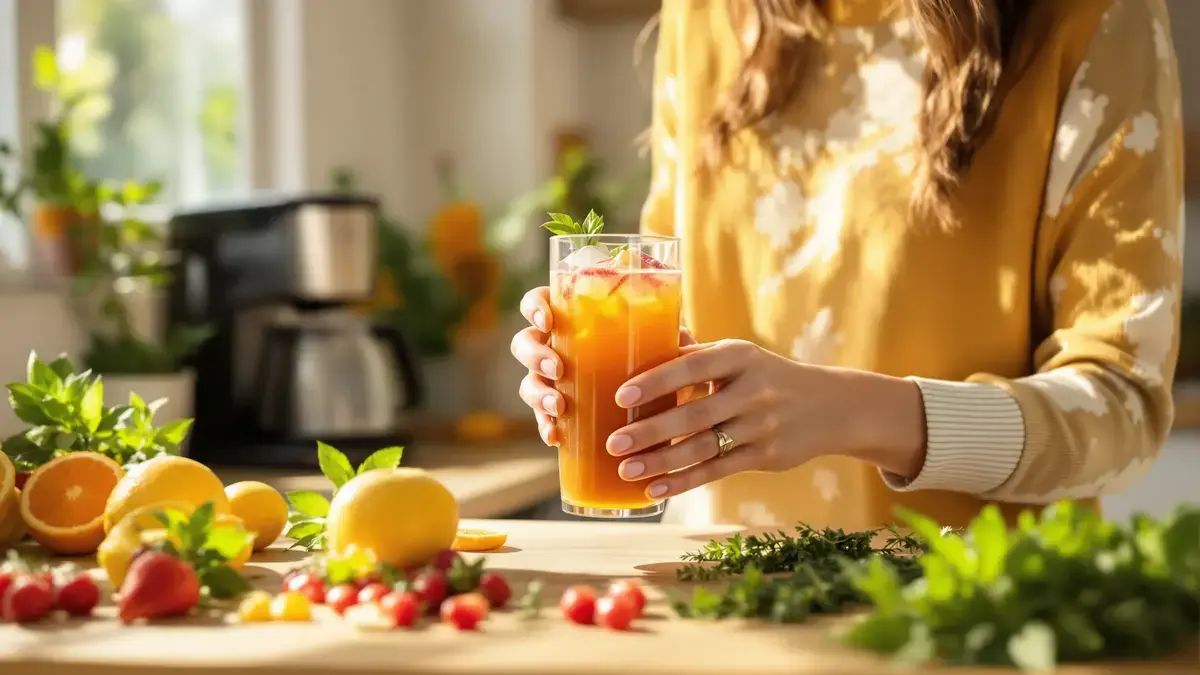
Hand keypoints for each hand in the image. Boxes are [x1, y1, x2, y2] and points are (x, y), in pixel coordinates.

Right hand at [510, 287, 695, 446]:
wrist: (655, 395)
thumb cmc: (653, 354)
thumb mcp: (661, 339)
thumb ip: (667, 334)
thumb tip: (679, 335)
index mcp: (569, 318)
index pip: (537, 302)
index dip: (534, 308)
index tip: (549, 322)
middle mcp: (553, 346)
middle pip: (524, 343)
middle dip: (536, 356)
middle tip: (558, 369)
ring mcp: (550, 380)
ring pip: (528, 383)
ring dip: (538, 394)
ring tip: (559, 407)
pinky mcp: (557, 411)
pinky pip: (541, 418)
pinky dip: (545, 426)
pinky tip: (555, 437)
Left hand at [604, 339, 927, 499]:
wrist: (832, 406)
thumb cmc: (768, 377)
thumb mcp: (741, 356)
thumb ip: (697, 352)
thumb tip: (649, 330)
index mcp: (739, 356)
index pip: (692, 367)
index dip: (656, 381)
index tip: (621, 395)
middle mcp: (752, 390)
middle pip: (694, 414)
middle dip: (650, 430)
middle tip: (613, 442)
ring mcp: (760, 426)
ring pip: (703, 448)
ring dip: (661, 461)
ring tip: (625, 469)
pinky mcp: (765, 456)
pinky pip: (718, 471)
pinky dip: (684, 482)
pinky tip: (655, 489)